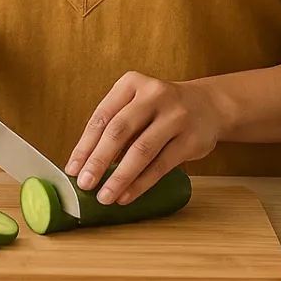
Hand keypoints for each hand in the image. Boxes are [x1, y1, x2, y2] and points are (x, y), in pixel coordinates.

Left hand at [65, 72, 223, 204]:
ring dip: (119, 177)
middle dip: (98, 161)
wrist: (208, 105)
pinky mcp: (191, 139)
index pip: (102, 117)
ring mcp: (175, 116)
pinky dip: (141, 183)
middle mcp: (153, 95)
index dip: (84, 145)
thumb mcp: (136, 103)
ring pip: (141, 151)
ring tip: (104, 196)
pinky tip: (127, 195)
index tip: (72, 169)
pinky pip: (161, 165)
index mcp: (131, 83)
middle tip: (84, 184)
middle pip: (119, 131)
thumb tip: (84, 164)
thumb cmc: (160, 109)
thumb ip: (114, 125)